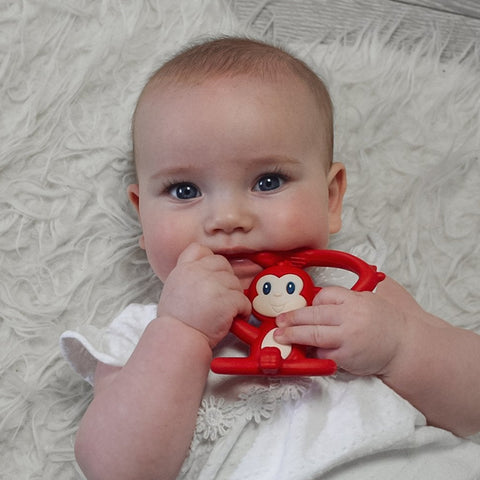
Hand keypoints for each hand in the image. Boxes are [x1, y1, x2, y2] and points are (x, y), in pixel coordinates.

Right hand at [157, 243, 251, 347]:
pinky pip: (244, 300)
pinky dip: (243, 311)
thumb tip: (206, 275)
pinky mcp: (227, 300)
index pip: (199, 249)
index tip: (212, 274)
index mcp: (184, 269)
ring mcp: (213, 284)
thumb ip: (189, 276)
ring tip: (225, 311)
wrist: (178, 339)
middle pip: (223, 264)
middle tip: (221, 296)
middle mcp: (198, 272)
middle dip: (226, 280)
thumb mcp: (173, 288)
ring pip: (236, 283)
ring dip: (234, 297)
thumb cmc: (176, 321)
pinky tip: (234, 318)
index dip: (209, 260)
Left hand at [274, 278, 406, 375]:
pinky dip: (313, 352)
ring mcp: (347, 338)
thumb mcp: (368, 299)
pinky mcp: (346, 357)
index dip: (312, 302)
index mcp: (354, 299)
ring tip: (280, 335)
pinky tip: (304, 351)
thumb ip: (345, 298)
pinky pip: (323, 354)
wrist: (404, 346)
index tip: (304, 307)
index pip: (325, 295)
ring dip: (293, 335)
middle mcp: (350, 317)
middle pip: (313, 314)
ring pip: (313, 335)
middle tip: (279, 320)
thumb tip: (317, 299)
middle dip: (292, 318)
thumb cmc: (386, 323)